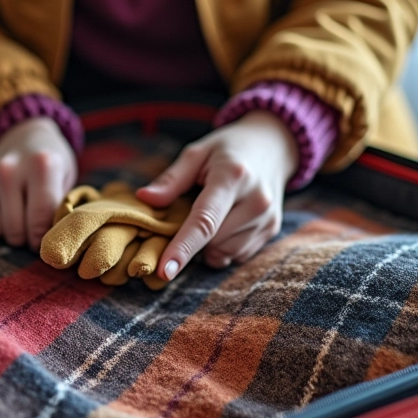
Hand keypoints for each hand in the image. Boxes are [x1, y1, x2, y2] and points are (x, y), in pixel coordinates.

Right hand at [0, 117, 77, 251]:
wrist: (24, 134)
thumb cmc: (51, 164)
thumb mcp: (66, 179)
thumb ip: (60, 209)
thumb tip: (51, 246)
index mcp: (42, 166)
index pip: (39, 220)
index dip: (43, 240)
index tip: (46, 243)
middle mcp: (9, 169)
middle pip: (15, 230)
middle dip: (26, 239)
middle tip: (33, 229)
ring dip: (8, 232)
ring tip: (19, 216)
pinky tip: (2, 205)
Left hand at [136, 111, 297, 278]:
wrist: (273, 145)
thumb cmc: (227, 150)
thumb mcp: (196, 153)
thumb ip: (171, 179)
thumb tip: (143, 199)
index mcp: (232, 176)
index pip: (204, 220)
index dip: (182, 248)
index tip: (164, 271)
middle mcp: (256, 200)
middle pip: (212, 241)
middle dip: (192, 237)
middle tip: (191, 210)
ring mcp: (268, 217)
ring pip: (225, 253)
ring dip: (209, 244)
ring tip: (214, 214)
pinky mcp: (272, 229)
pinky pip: (238, 255)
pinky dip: (224, 246)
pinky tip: (227, 222)